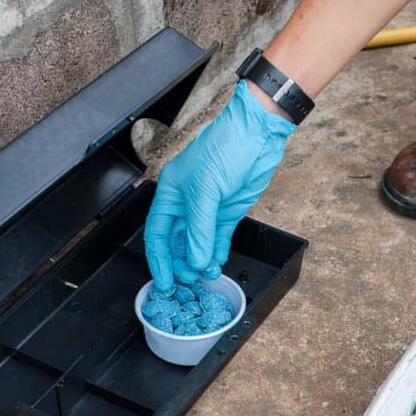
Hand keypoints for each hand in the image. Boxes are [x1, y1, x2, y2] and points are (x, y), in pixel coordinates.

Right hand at [144, 80, 295, 290]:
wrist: (257, 134)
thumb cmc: (224, 147)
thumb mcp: (206, 190)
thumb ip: (200, 229)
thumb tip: (196, 260)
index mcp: (170, 194)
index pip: (158, 234)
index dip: (159, 260)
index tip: (165, 281)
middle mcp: (187, 203)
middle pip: (178, 243)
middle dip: (182, 263)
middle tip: (190, 279)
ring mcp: (208, 209)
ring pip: (199, 243)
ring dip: (201, 261)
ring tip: (207, 275)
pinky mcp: (228, 211)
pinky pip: (218, 238)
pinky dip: (217, 252)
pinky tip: (217, 263)